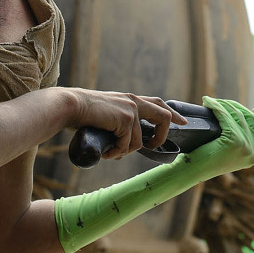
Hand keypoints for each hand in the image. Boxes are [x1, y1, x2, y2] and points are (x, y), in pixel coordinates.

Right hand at [67, 89, 184, 158]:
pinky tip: (106, 152)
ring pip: (139, 142)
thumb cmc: (83, 113)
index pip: (158, 103)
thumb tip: (122, 148)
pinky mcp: (126, 119)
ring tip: (110, 152)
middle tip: (154, 146)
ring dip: (124, 152)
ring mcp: (131, 110)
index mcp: (130, 99)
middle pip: (163, 117)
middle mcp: (134, 102)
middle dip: (162, 136)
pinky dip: (116, 153)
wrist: (70, 106)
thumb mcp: (106, 115)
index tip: (182, 122)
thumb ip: (118, 124)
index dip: (172, 113)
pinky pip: (127, 145)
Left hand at [184, 97, 253, 176]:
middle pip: (251, 120)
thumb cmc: (206, 162)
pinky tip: (208, 102)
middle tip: (222, 103)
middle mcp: (253, 153)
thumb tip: (244, 117)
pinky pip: (225, 116)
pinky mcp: (234, 140)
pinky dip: (216, 106)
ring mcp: (245, 146)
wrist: (192, 171)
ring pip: (238, 115)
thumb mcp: (229, 154)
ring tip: (212, 102)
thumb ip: (241, 142)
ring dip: (224, 104)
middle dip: (236, 107)